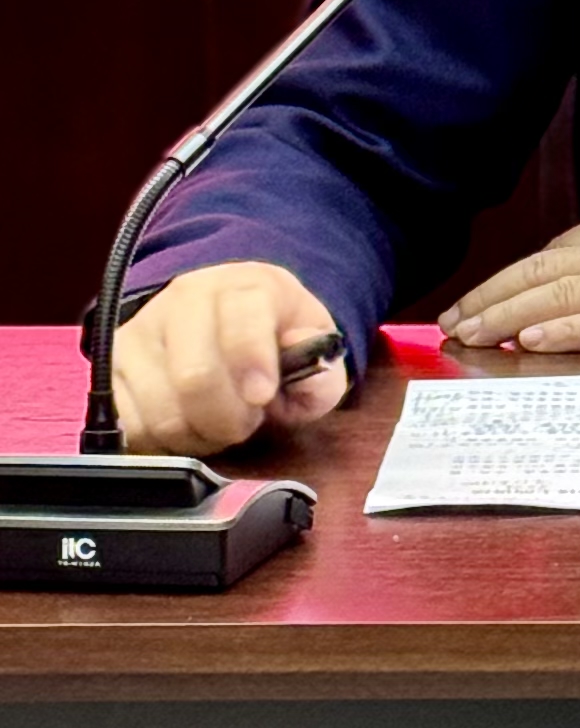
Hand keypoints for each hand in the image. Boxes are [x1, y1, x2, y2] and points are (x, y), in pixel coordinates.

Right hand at [113, 262, 348, 456]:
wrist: (222, 325)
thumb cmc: (273, 344)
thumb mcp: (313, 352)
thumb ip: (322, 370)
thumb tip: (308, 374)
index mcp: (244, 285)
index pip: (241, 319)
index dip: (252, 362)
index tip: (262, 395)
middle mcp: (185, 299)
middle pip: (195, 377)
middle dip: (228, 417)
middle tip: (245, 421)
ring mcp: (141, 331)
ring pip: (161, 409)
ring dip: (197, 434)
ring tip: (216, 422)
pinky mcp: (109, 367)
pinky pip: (130, 424)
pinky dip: (161, 442)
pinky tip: (184, 427)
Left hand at [440, 198, 579, 354]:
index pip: (556, 253)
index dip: (511, 278)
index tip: (477, 302)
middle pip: (546, 270)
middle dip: (495, 297)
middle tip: (454, 323)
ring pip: (561, 291)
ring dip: (511, 313)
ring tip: (472, 333)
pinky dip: (560, 325)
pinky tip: (529, 340)